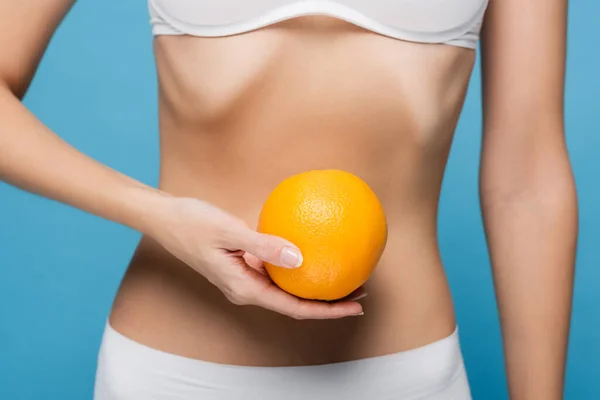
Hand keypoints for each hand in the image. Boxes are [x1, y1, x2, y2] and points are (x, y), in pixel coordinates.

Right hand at [146, 196, 364, 318]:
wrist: (165, 218)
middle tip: (360, 291)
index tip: (355, 306)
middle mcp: (246, 289)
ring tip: (343, 275)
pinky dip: (297, 267)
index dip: (326, 310)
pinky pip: (276, 271)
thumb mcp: (229, 232)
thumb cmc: (192, 223)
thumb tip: (301, 259)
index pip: (293, 308)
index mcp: (244, 288)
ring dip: (314, 285)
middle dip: (328, 302)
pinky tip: (311, 254)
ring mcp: (244, 278)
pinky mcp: (243, 265)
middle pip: (294, 303)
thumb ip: (264, 246)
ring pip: (286, 289)